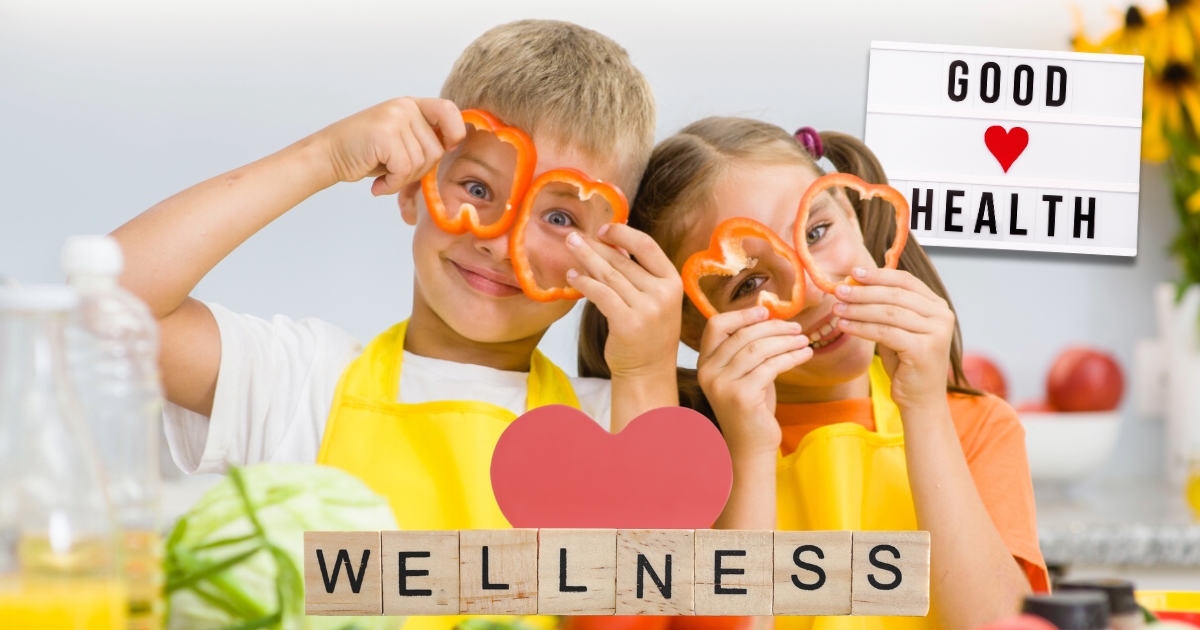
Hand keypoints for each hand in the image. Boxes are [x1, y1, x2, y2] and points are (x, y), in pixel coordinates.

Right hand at [313, 97, 466, 195]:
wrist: (328, 155)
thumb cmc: (364, 152)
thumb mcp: (400, 139)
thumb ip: (423, 139)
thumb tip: (454, 147)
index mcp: (412, 105)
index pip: (449, 110)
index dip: (455, 132)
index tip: (445, 148)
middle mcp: (405, 107)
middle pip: (436, 150)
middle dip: (419, 171)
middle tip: (396, 172)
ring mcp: (395, 119)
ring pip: (422, 163)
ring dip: (404, 179)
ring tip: (384, 175)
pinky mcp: (385, 135)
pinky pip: (405, 170)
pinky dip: (393, 185)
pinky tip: (378, 184)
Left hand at [564, 224, 682, 378]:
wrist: (648, 371)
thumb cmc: (648, 334)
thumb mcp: (654, 300)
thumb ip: (639, 274)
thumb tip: (612, 244)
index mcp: (672, 282)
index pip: (647, 246)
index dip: (623, 234)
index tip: (603, 229)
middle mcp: (662, 294)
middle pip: (623, 260)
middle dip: (595, 246)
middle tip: (573, 236)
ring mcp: (647, 309)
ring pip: (609, 275)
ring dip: (586, 259)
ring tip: (570, 248)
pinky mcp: (627, 323)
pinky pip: (601, 294)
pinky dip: (584, 282)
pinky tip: (572, 276)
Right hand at [697, 307, 810, 460]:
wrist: (751, 446)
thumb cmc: (752, 407)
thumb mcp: (745, 373)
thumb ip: (748, 348)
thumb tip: (768, 315)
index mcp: (705, 363)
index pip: (716, 326)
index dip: (741, 315)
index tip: (765, 311)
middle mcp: (708, 373)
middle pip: (742, 335)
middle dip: (774, 328)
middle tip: (796, 328)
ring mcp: (722, 385)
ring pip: (758, 349)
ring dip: (786, 341)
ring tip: (803, 340)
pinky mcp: (741, 397)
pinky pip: (771, 367)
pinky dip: (791, 357)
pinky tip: (804, 355)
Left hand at [832, 266, 954, 411]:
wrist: (920, 399)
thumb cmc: (905, 363)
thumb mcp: (895, 328)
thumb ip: (882, 307)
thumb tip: (853, 283)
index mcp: (937, 306)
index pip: (906, 281)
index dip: (878, 275)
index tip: (854, 272)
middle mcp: (942, 316)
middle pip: (895, 295)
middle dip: (863, 292)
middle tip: (839, 291)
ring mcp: (936, 333)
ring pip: (888, 313)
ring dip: (858, 309)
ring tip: (837, 309)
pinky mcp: (924, 349)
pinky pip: (885, 332)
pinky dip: (861, 328)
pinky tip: (844, 326)